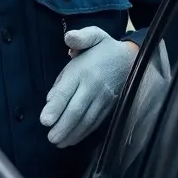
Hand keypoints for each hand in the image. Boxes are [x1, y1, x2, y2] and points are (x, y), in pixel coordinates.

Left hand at [40, 27, 137, 148]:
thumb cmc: (104, 48)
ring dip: (72, 133)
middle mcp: (93, 87)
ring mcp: (103, 99)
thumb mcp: (93, 35)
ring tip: (59, 142)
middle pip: (76, 110)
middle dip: (62, 126)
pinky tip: (73, 139)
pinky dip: (84, 133)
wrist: (132, 58)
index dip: (56, 107)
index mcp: (84, 70)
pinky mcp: (109, 107)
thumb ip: (79, 37)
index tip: (45, 120)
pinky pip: (96, 122)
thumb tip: (68, 41)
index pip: (67, 91)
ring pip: (86, 120)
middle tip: (50, 138)